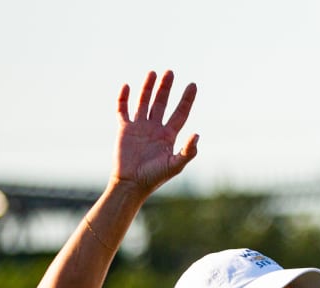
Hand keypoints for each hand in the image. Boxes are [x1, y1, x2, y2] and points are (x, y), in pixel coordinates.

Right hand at [112, 70, 198, 193]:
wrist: (131, 184)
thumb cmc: (154, 177)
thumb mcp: (175, 165)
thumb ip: (188, 151)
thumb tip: (197, 134)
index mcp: (169, 135)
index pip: (180, 112)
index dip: (187, 99)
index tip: (193, 85)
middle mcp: (155, 128)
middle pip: (162, 103)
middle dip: (166, 88)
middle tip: (170, 72)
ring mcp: (139, 127)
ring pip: (144, 102)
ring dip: (148, 87)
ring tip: (152, 72)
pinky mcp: (124, 129)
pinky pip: (122, 109)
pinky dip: (124, 98)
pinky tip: (127, 86)